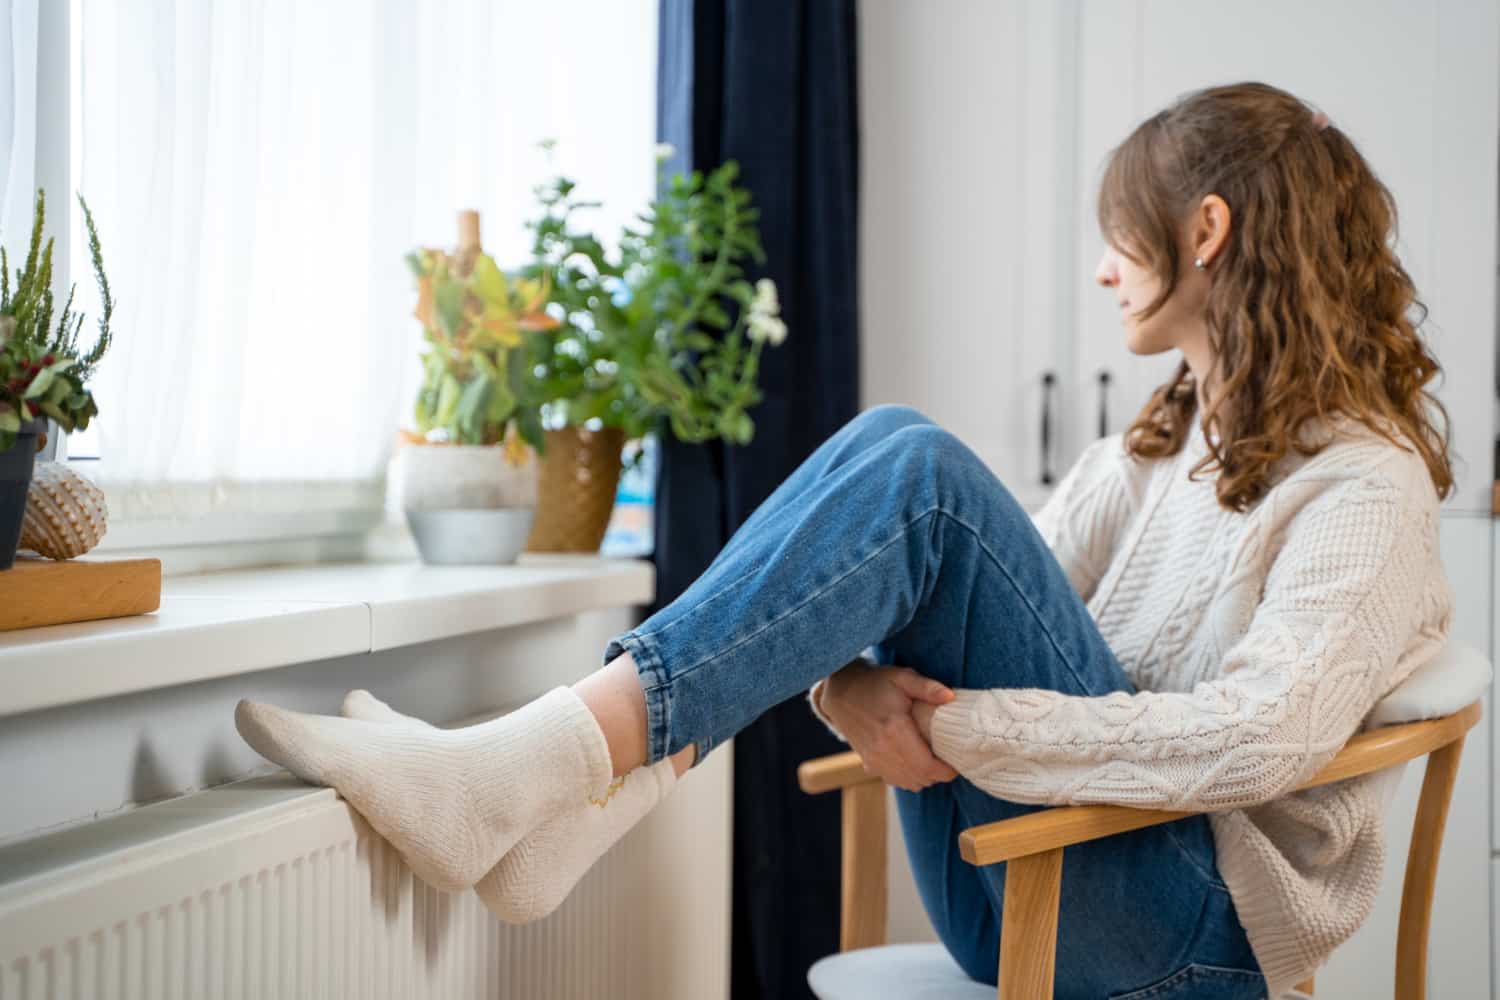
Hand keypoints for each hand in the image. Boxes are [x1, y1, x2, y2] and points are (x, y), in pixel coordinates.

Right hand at [819, 661, 958, 792]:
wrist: (841, 693)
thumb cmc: (874, 683)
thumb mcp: (902, 677)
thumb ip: (927, 687)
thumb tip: (951, 697)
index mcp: (895, 730)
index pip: (927, 766)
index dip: (946, 771)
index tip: (956, 763)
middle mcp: (883, 750)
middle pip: (920, 778)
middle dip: (938, 775)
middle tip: (947, 760)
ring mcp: (874, 759)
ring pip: (907, 783)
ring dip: (923, 777)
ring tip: (932, 761)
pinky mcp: (868, 763)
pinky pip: (893, 781)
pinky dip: (907, 778)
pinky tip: (912, 763)